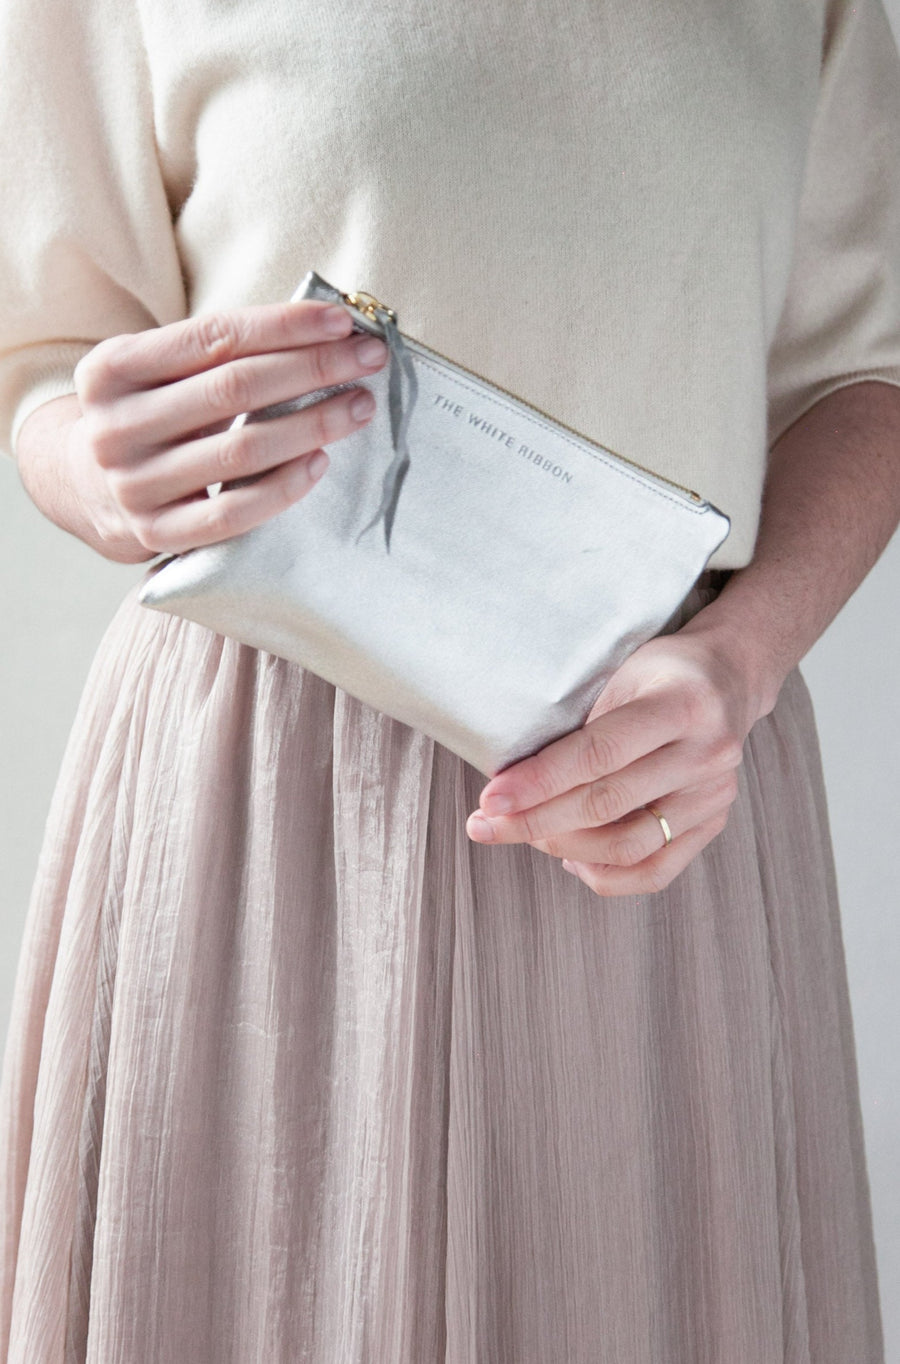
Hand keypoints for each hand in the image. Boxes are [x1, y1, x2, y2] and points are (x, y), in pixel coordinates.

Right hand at [67, 300, 388, 560]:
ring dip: (313, 424)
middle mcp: (114, 426)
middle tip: (368, 360)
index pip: (214, 337)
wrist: (85, 486)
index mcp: (111, 369)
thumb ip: (220, 353)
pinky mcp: (157, 534)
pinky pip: (234, 513)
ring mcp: (134, 486)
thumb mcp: (159, 371)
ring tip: (359, 406)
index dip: (283, 326)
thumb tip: (324, 332)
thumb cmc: (151, 414)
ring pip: (240, 450)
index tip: (341, 322)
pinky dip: (284, 486)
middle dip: (312, 368)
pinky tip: (321, 461)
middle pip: (233, 389)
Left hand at [464, 624, 773, 896]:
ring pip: (627, 846)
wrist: (728, 679)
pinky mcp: (713, 823)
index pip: (597, 754)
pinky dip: (604, 875)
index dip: (538, 782)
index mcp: (682, 704)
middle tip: (486, 826)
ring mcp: (714, 795)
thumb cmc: (660, 673)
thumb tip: (513, 785)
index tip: (490, 801)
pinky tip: (569, 858)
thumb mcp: (621, 675)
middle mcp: (706, 754)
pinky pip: (654, 871)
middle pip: (606, 804)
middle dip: (535, 821)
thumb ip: (580, 727)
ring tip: (524, 834)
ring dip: (563, 847)